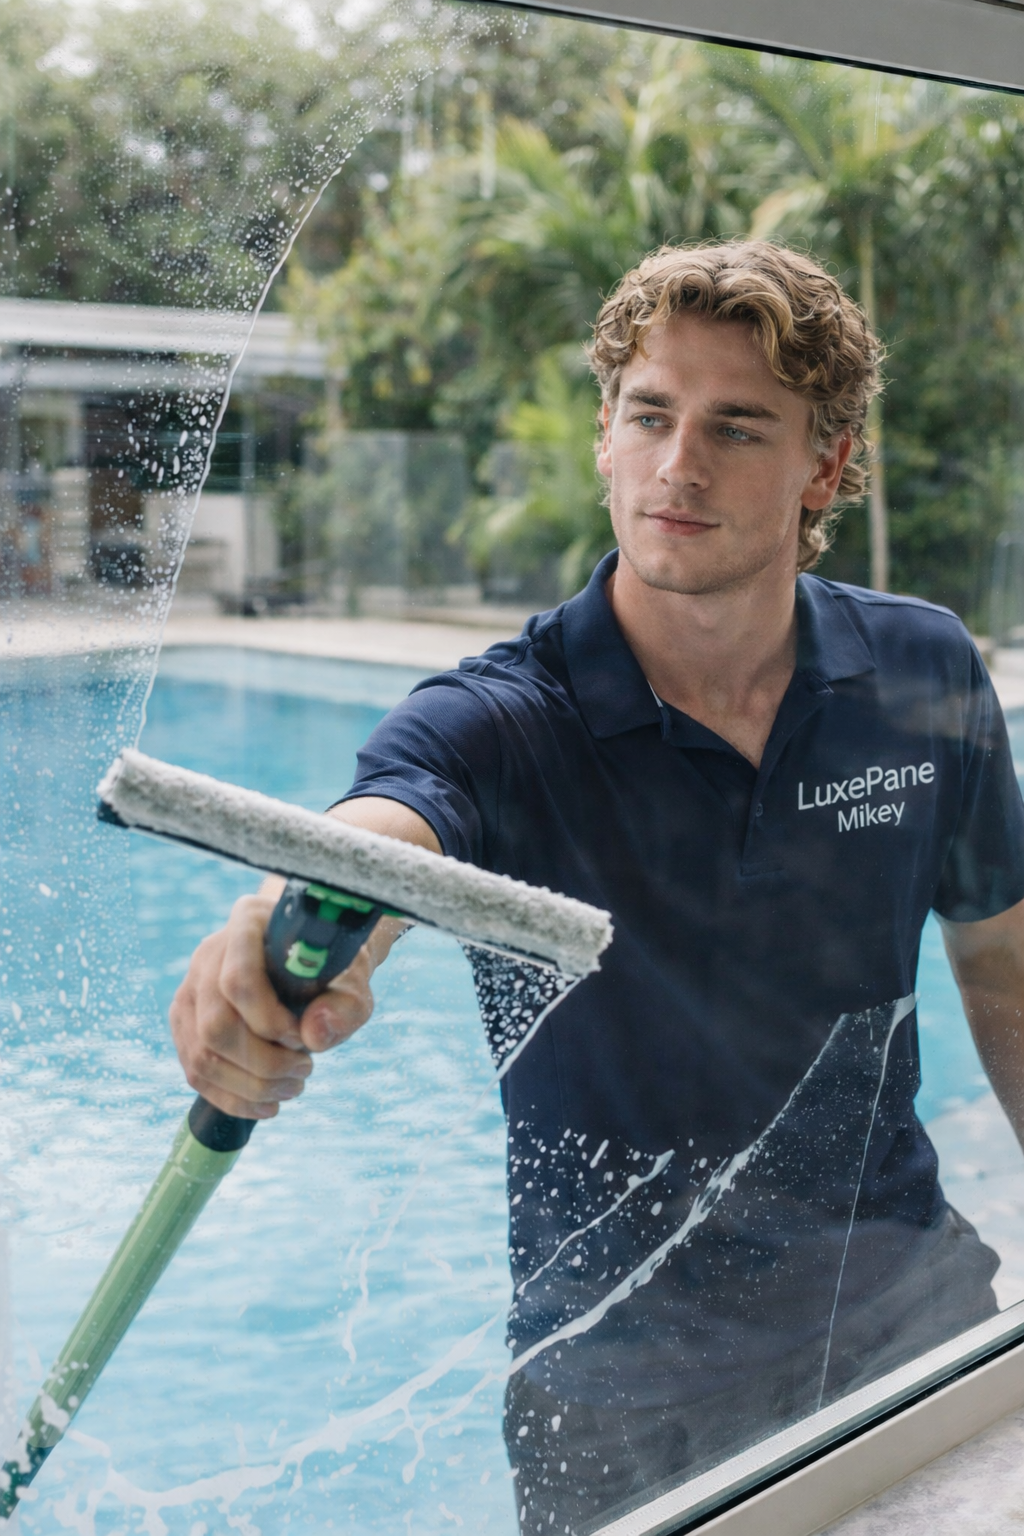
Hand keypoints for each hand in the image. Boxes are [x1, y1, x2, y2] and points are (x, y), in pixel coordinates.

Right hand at [169, 890, 375, 1119]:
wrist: (306, 964)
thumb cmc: (331, 969)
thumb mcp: (353, 980)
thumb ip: (344, 1005)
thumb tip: (314, 1036)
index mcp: (247, 923)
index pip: (238, 980)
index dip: (271, 1021)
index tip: (303, 1038)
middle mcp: (208, 953)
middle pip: (216, 1026)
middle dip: (264, 1063)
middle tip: (305, 1071)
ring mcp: (190, 989)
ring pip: (202, 1056)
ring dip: (250, 1087)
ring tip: (292, 1088)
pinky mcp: (185, 1023)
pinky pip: (196, 1072)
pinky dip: (233, 1098)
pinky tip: (267, 1103)